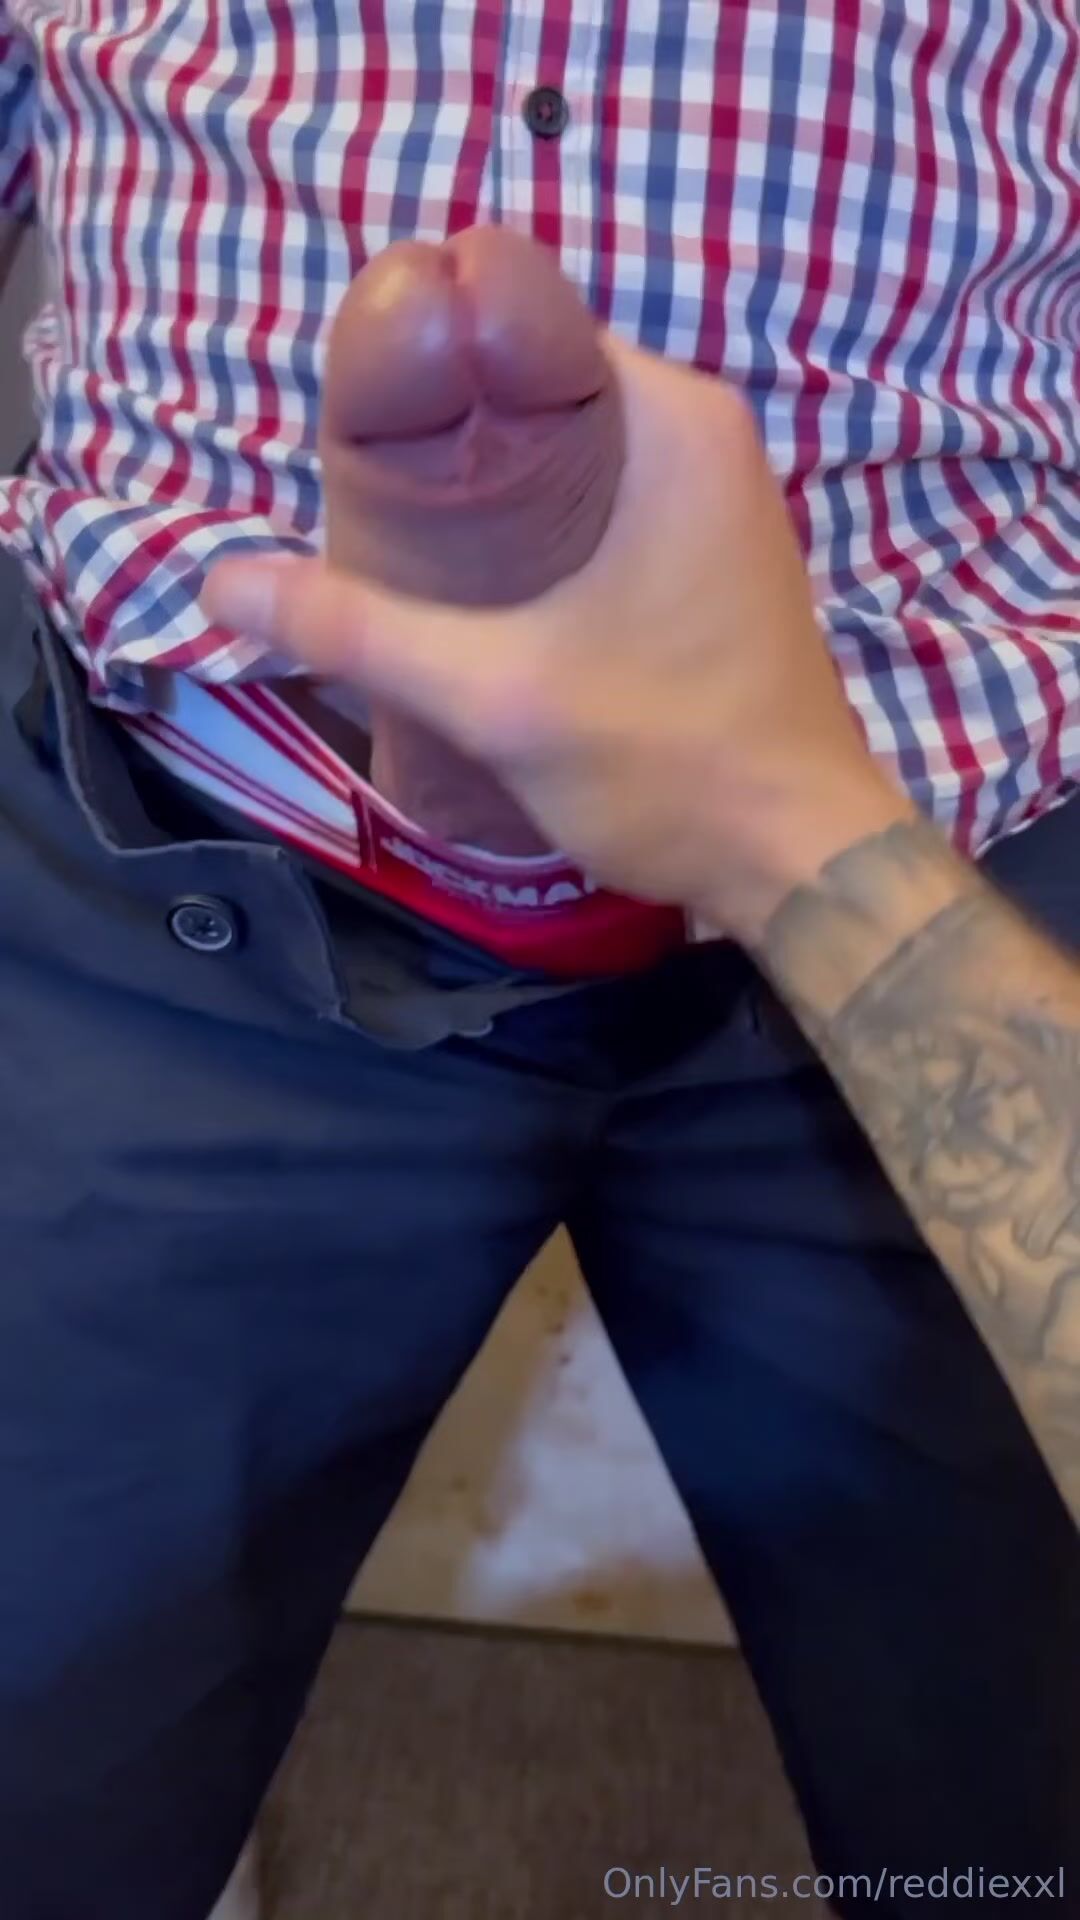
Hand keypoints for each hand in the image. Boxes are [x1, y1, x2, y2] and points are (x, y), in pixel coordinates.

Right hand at [201, 339, 909, 943]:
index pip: (519, 322)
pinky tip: (478, 588)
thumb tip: (218, 582)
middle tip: (360, 500)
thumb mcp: (497, 693)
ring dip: (487, 493)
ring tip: (401, 546)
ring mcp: (717, 498)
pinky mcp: (712, 559)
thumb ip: (359, 633)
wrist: (798, 859)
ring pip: (567, 455)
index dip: (427, 362)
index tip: (351, 425)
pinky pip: (602, 505)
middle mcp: (704, 435)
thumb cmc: (668, 759)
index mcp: (670, 419)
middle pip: (537, 390)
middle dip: (446, 437)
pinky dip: (538, 532)